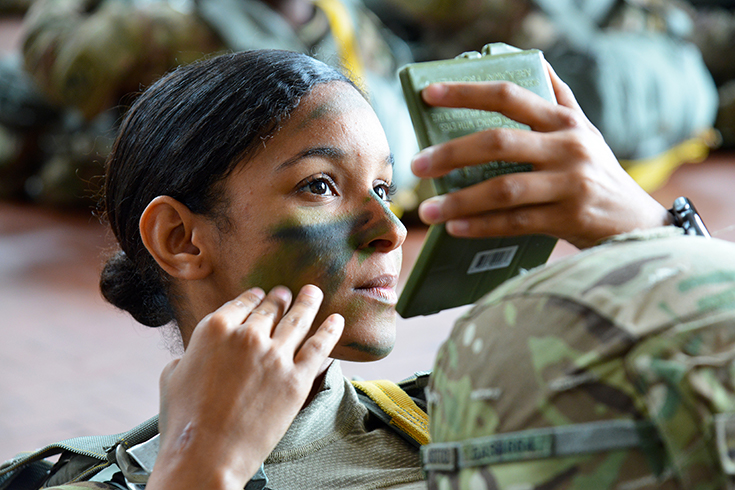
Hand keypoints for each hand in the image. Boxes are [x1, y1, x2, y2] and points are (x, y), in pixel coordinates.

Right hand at [148, 285, 343, 489]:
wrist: (207, 455)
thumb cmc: (184, 421)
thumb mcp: (172, 376)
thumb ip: (189, 355)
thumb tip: (192, 354)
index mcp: (215, 329)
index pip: (242, 303)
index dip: (254, 297)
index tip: (261, 295)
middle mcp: (248, 335)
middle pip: (271, 309)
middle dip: (279, 299)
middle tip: (286, 293)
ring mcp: (275, 356)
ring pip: (297, 320)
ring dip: (307, 302)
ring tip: (313, 292)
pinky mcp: (297, 379)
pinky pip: (319, 347)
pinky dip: (330, 330)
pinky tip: (337, 319)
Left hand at [411, 62, 670, 248]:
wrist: (637, 222)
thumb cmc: (597, 172)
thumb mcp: (583, 130)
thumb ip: (558, 97)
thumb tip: (532, 60)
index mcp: (564, 120)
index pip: (510, 97)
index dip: (467, 92)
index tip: (428, 94)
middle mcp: (569, 147)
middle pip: (499, 143)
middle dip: (452, 153)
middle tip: (417, 166)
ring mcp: (571, 183)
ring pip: (504, 188)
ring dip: (460, 200)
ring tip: (427, 210)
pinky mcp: (570, 217)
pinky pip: (516, 222)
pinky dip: (482, 226)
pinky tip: (456, 228)